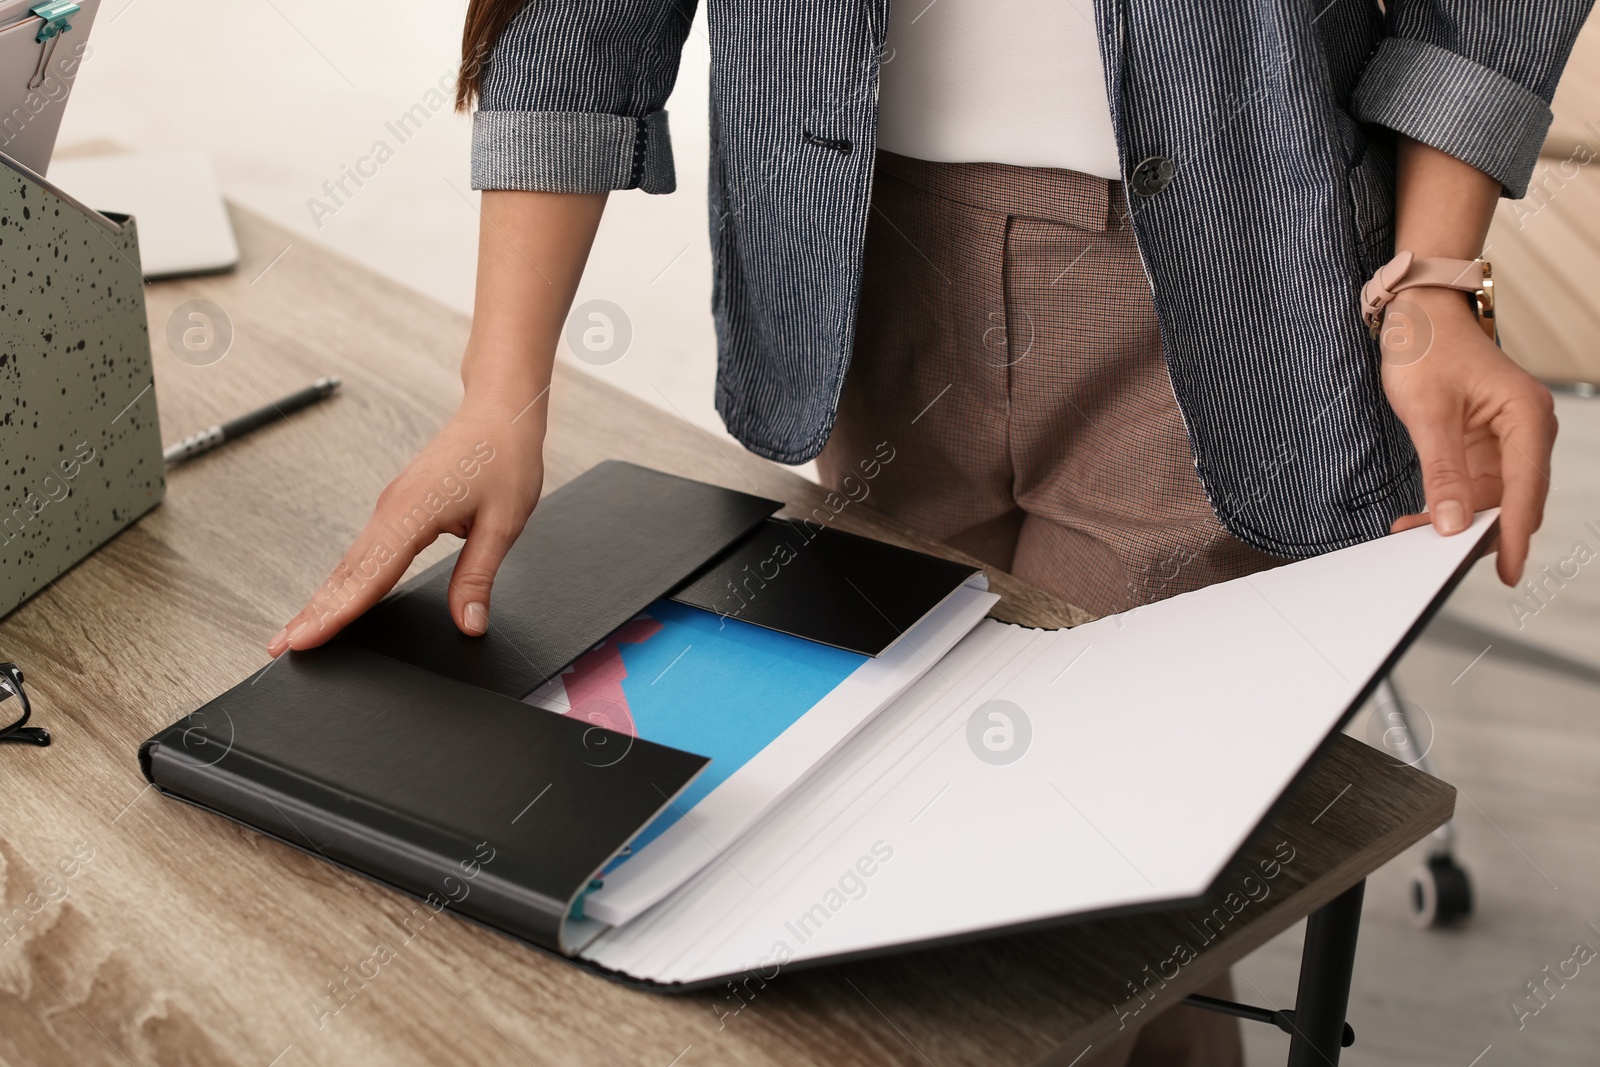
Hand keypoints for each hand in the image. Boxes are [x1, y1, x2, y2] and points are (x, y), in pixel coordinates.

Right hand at [267, 395, 544, 654]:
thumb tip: (468, 622)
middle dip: (311, 612)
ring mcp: (390, 506)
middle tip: (278, 648)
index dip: (337, 613)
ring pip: (349, 562)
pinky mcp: (396, 506)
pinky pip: (363, 550)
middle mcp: (392, 509)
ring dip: (321, 597)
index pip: (370, 576)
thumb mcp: (504, 523)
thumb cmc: (504, 456)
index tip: (306, 640)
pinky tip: (334, 597)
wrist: (500, 410)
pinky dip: (343, 578)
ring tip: (294, 631)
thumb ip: (478, 576)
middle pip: (346, 572)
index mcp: (413, 512)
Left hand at [1380, 287, 1556, 584]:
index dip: (1513, 533)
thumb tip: (1453, 523)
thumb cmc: (1427, 349)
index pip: (1526, 489)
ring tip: (1412, 533)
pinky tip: (1419, 517)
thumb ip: (1443, 472)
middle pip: (1514, 500)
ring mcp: (1508, 440)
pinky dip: (1450, 504)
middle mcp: (1527, 430)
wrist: (1418, 316)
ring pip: (1492, 499)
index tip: (1505, 571)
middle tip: (1438, 562)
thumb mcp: (1428, 413)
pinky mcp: (1485, 445)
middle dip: (1480, 532)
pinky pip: (1474, 486)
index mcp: (1527, 417)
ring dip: (1457, 521)